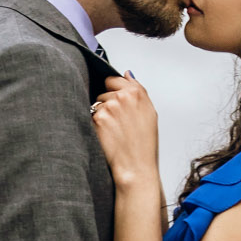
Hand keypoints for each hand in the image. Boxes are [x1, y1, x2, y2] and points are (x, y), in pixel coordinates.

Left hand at [90, 74, 158, 189]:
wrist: (135, 167)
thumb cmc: (144, 143)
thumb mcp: (149, 113)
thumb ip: (138, 90)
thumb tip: (128, 74)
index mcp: (137, 92)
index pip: (114, 79)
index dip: (114, 91)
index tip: (118, 102)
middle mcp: (122, 96)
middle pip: (103, 92)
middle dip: (108, 103)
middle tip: (118, 122)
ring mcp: (109, 107)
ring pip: (96, 104)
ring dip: (101, 114)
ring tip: (113, 130)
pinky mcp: (97, 118)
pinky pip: (90, 116)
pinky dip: (95, 125)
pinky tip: (106, 135)